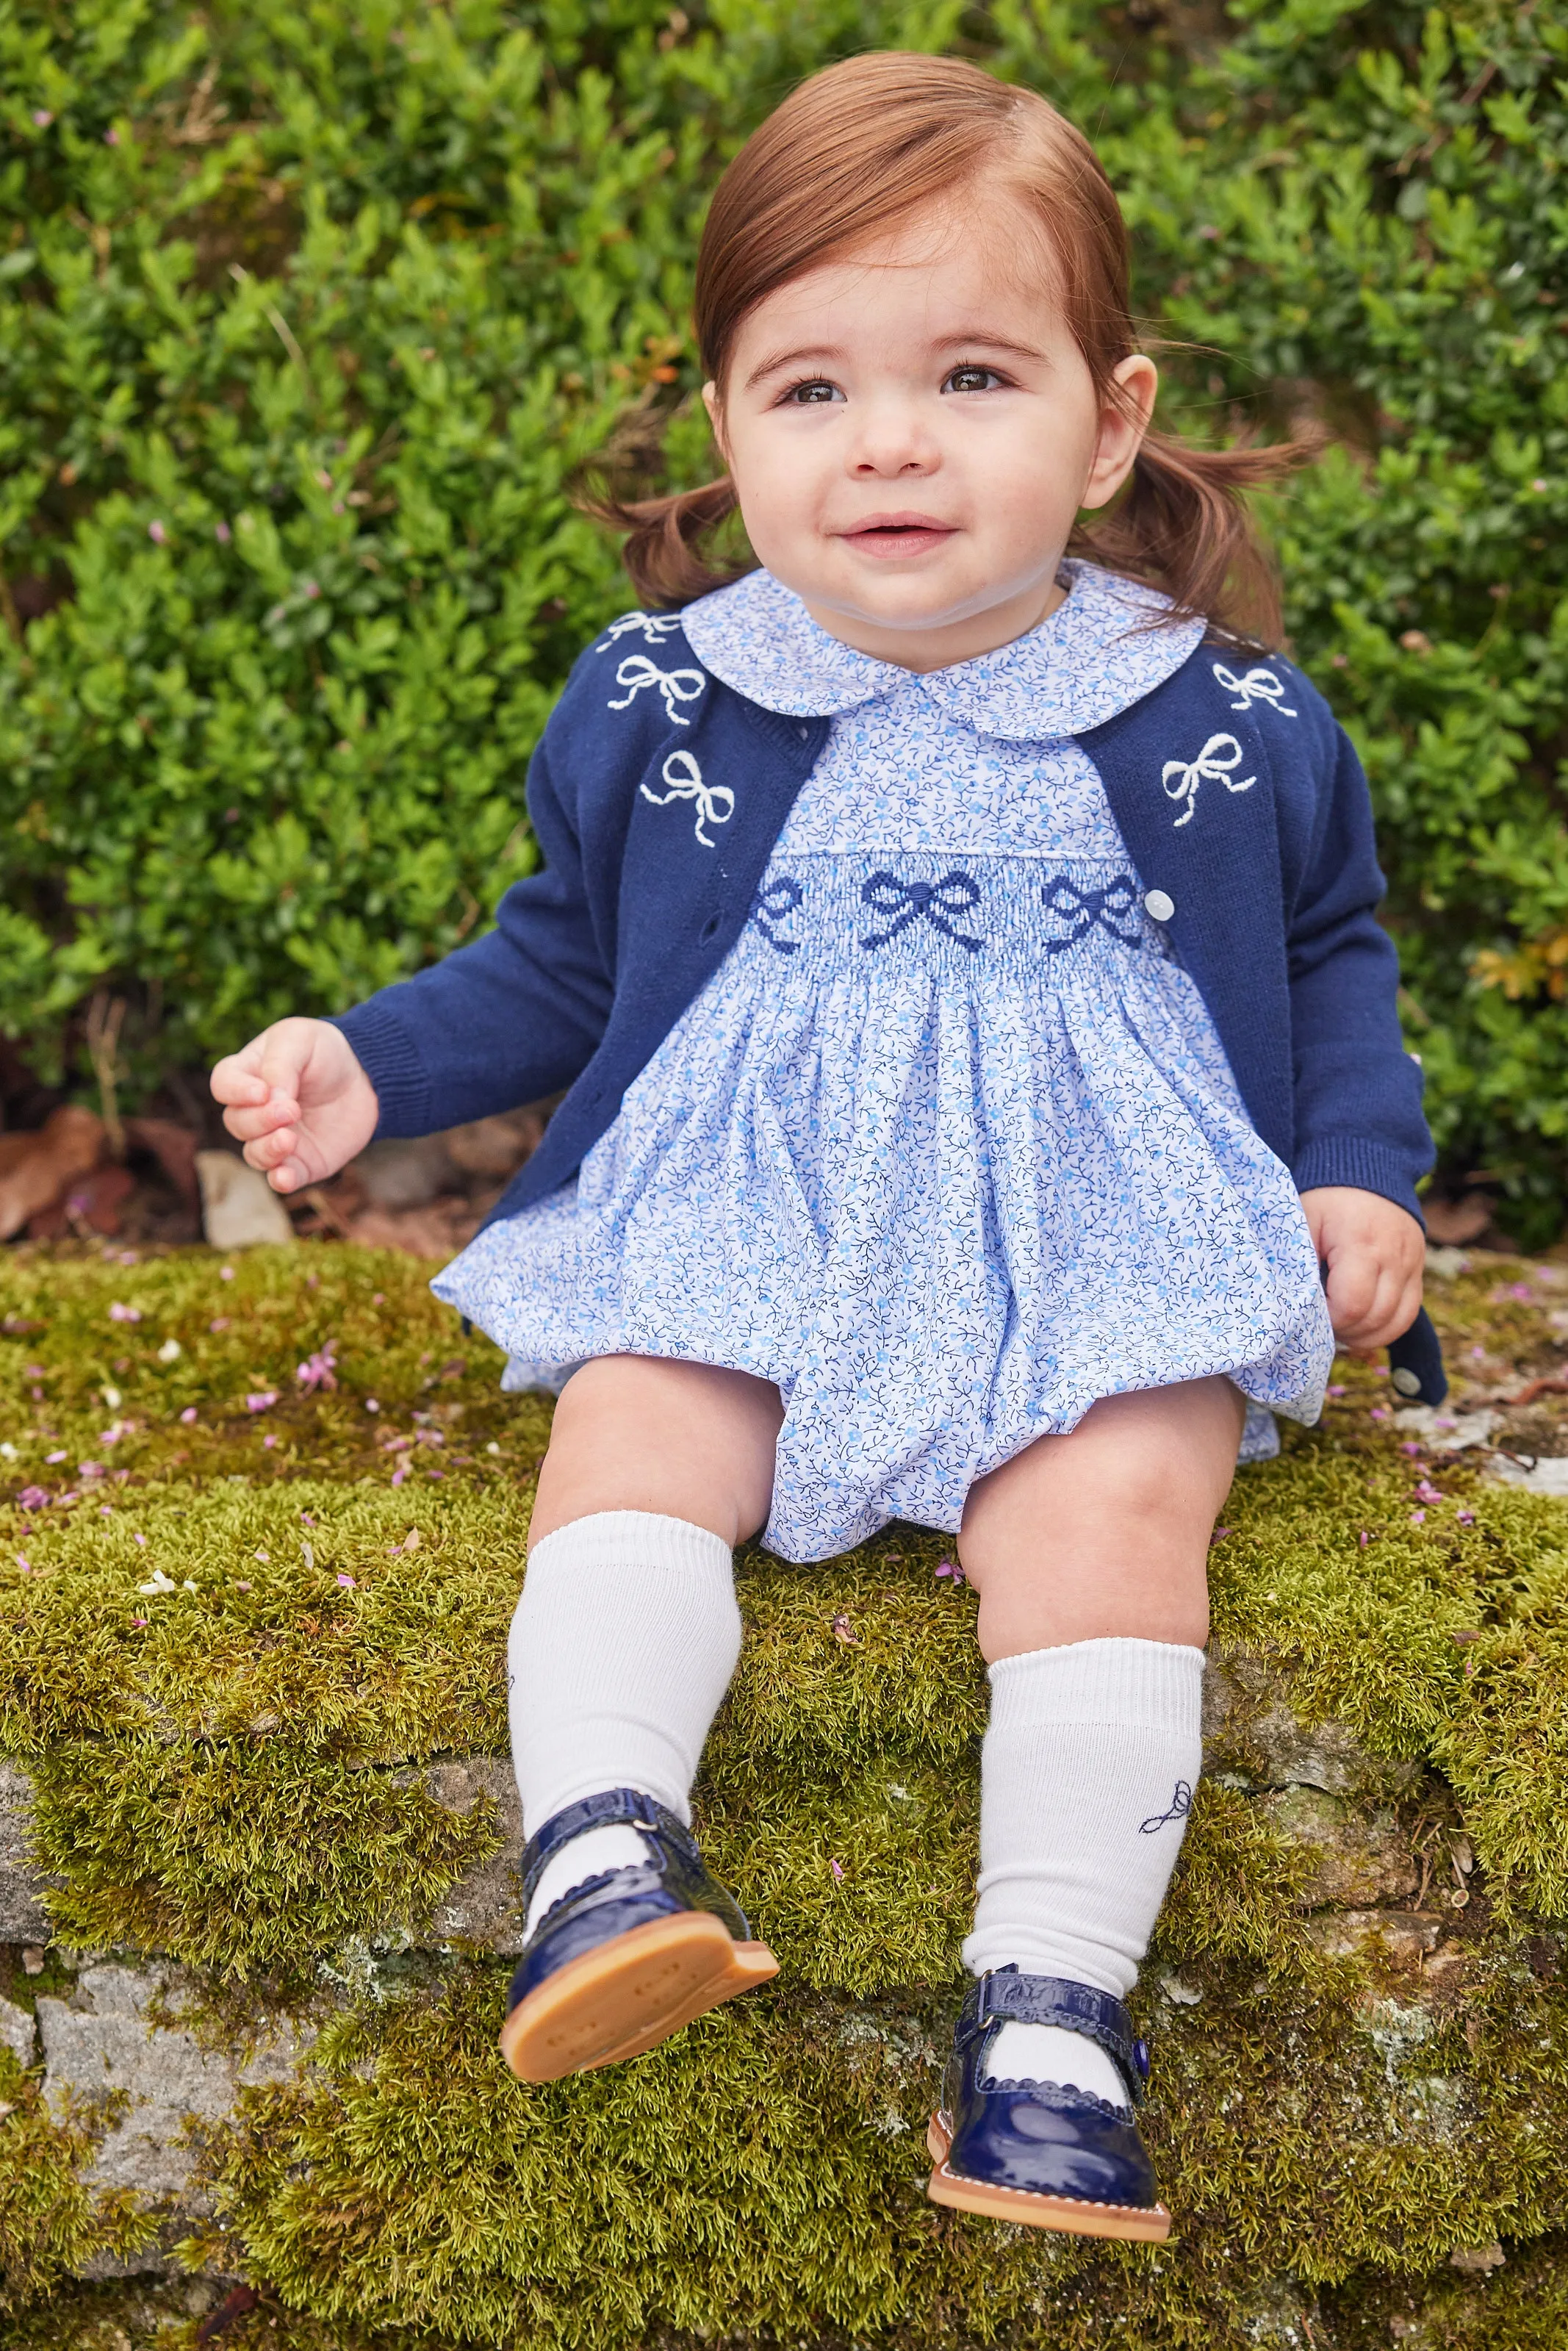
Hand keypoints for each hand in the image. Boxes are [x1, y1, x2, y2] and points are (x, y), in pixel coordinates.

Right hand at [210, 1018, 379, 1194]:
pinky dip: (280, 1180)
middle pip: (237, 1122)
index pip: (223, 1086)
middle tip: (291, 1110)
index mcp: (248, 1075)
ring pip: (254, 1153)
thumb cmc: (324, 1052)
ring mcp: (275, 1137)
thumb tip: (270, 1098)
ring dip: (267, 1150)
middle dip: (260, 1120)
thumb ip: (280, 1064)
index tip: (262, 1092)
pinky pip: (281, 1178)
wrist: (365, 1076)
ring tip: (290, 1139)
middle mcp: (255, 1110)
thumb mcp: (300, 1039)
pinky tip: (285, 1176)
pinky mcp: (300, 1161)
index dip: (235, 1092)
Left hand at [1299, 1186, 1424, 1352]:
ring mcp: (1412, 1265)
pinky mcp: (1418, 1272)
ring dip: (1365, 1335)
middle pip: (1375, 1319)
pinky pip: (1407, 1314)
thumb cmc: (1327, 1199)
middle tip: (1321, 1322)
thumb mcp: (1304, 1221)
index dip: (1329, 1319)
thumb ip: (1298, 1262)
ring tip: (1339, 1326)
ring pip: (1396, 1323)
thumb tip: (1293, 1306)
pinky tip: (1359, 1323)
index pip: (1352, 1305)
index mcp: (1362, 1243)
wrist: (1370, 1171)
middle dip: (1345, 1330)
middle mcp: (1395, 1257)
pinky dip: (1384, 1327)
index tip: (1310, 1310)